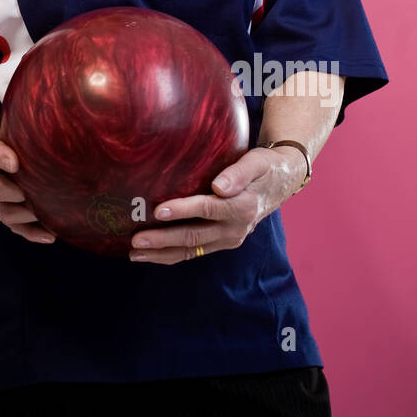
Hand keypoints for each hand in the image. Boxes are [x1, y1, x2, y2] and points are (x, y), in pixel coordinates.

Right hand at [0, 124, 56, 244]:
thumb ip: (16, 128)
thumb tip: (52, 120)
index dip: (1, 157)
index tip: (14, 163)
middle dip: (13, 193)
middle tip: (31, 192)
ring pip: (4, 212)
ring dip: (24, 216)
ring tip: (47, 214)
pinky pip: (13, 227)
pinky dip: (31, 234)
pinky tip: (50, 235)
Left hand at [128, 146, 306, 263]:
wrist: (281, 183)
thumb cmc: (264, 167)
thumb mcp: (257, 162)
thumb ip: (238, 174)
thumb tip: (218, 186)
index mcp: (243, 207)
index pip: (207, 209)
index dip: (182, 210)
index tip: (158, 211)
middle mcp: (235, 228)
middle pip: (194, 236)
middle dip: (163, 240)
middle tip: (136, 240)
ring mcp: (228, 239)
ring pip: (191, 250)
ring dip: (162, 253)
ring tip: (135, 253)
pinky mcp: (221, 242)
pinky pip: (194, 251)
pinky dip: (171, 254)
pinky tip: (151, 253)